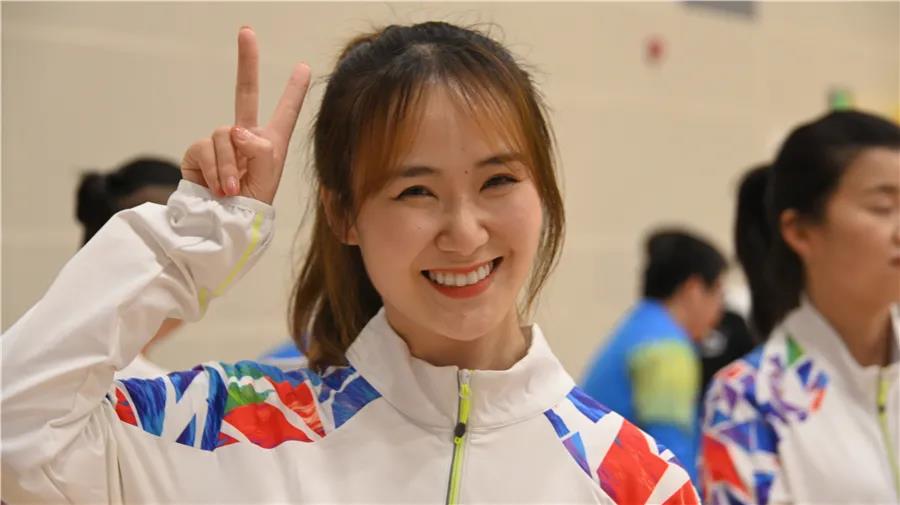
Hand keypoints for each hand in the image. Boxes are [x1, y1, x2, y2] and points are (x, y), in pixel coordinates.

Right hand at [181, 27, 309, 204]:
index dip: (294, 91)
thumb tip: (235, 130)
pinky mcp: (198, 152)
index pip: (285, 112)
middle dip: (246, 62)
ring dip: (230, 165)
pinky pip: (207, 148)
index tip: (304, 68)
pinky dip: (215, 169)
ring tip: (232, 188)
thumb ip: (259, 148)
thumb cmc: (252, 205)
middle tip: (247, 31)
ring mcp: (221, 143)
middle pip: (244, 92)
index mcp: (270, 143)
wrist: (224, 225)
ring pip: (225, 134)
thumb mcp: (268, 176)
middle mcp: (245, 137)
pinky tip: (219, 187)